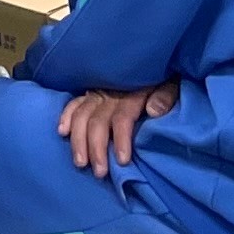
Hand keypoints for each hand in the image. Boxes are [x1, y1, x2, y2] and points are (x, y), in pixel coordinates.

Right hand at [58, 83, 179, 176]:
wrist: (151, 62)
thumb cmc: (162, 81)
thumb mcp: (171, 85)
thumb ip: (164, 97)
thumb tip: (152, 111)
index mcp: (132, 93)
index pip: (122, 118)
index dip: (121, 139)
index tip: (122, 161)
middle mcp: (110, 94)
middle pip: (98, 122)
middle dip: (97, 148)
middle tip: (99, 172)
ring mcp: (97, 93)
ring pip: (82, 116)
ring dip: (79, 140)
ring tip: (80, 162)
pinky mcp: (89, 93)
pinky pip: (74, 104)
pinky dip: (66, 116)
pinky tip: (62, 132)